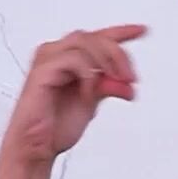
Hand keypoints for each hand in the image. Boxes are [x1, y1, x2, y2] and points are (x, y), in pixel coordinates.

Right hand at [0, 24, 146, 163]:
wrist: (36, 148)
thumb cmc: (55, 127)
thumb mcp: (92, 103)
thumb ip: (108, 87)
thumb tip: (128, 84)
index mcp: (68, 59)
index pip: (97, 38)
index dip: (120, 32)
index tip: (141, 30)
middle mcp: (56, 54)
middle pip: (94, 37)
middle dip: (118, 54)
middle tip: (130, 76)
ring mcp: (48, 60)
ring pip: (84, 42)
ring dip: (106, 60)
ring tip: (115, 82)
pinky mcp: (42, 71)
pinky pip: (73, 60)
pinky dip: (88, 76)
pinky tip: (88, 94)